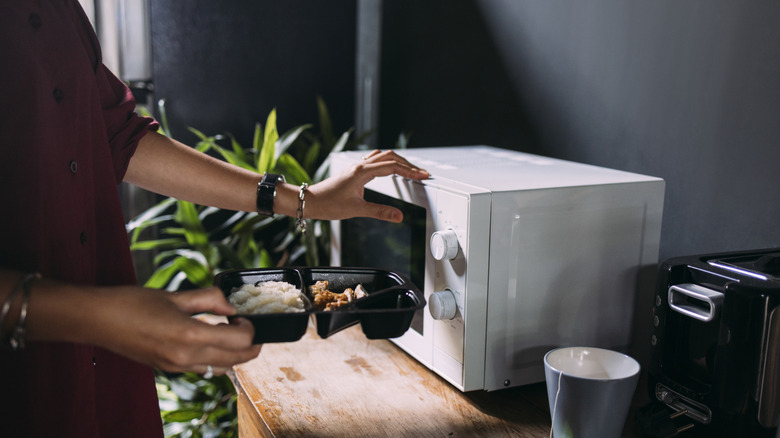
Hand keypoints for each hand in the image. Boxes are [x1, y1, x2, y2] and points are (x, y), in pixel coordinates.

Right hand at [88, 286, 261, 375]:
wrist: (98, 320)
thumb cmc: (131, 303)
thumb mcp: (175, 295)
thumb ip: (209, 299)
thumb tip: (230, 306)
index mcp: (190, 335)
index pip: (240, 341)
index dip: (250, 328)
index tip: (244, 316)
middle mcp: (186, 357)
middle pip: (237, 360)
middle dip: (249, 345)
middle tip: (247, 327)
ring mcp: (176, 366)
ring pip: (221, 369)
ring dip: (234, 354)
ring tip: (229, 333)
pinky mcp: (168, 368)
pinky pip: (203, 370)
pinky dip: (215, 359)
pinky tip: (209, 341)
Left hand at [306, 149, 429, 221]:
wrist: (311, 201)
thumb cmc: (328, 204)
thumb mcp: (356, 210)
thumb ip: (380, 212)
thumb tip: (398, 216)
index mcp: (362, 172)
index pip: (393, 167)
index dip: (410, 171)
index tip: (422, 175)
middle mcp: (360, 166)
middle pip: (390, 157)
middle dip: (408, 165)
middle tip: (421, 173)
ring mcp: (357, 167)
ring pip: (382, 157)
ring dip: (398, 161)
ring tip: (410, 170)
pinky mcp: (354, 172)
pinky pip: (374, 160)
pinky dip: (387, 162)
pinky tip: (390, 169)